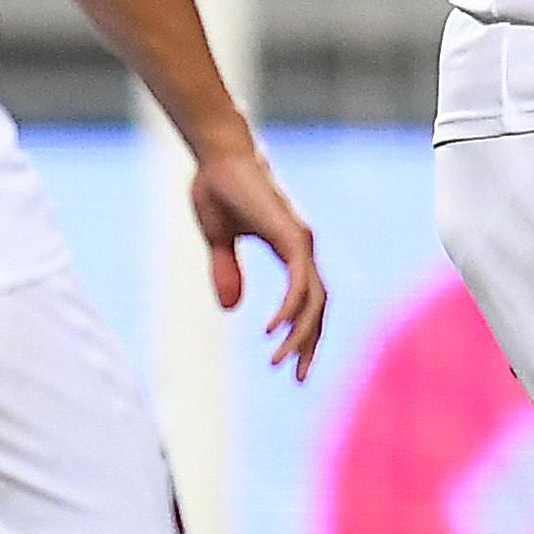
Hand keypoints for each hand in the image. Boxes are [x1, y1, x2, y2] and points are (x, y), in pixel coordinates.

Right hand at [188, 137, 326, 378]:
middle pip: (317, 307)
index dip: (300, 332)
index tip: (288, 362)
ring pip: (313, 301)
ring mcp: (300, 241)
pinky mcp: (291, 236)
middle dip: (308, 344)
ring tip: (279, 362)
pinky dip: (290, 310)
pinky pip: (299, 285)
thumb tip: (233, 308)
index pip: (306, 300)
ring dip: (299, 334)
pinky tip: (274, 330)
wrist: (216, 155)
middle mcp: (302, 247)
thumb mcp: (217, 241)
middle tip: (296, 378)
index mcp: (289, 249)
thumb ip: (227, 271)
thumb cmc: (218, 188)